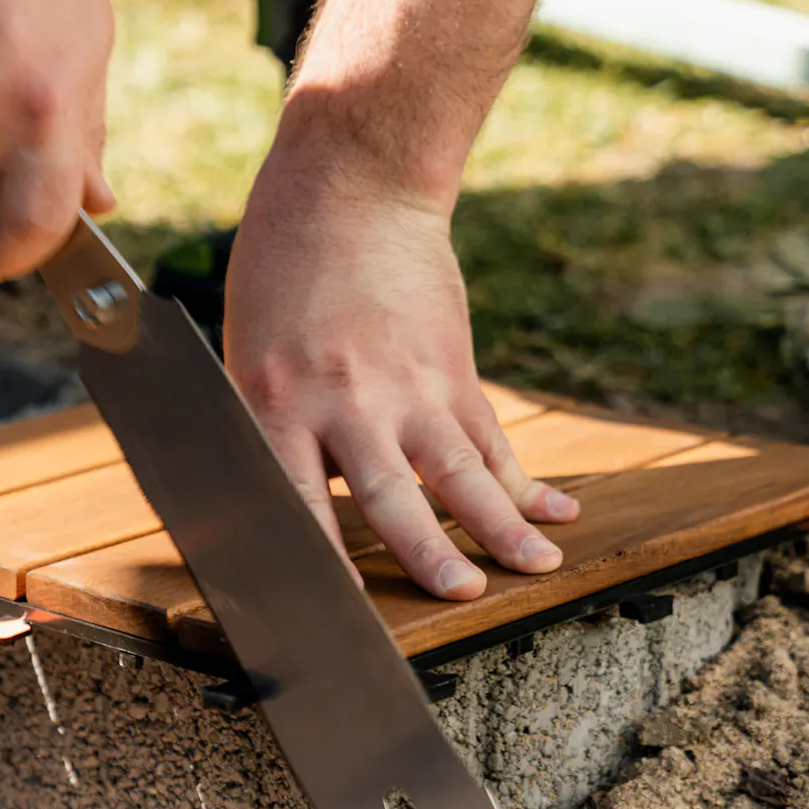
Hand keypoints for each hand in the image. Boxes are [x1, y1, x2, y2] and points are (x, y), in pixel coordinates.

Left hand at [223, 146, 578, 599]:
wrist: (350, 190)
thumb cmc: (280, 272)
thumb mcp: (250, 352)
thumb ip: (277, 430)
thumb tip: (288, 509)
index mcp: (278, 402)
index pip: (299, 503)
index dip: (320, 566)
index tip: (336, 618)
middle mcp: (346, 401)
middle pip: (393, 497)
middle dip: (431, 554)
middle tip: (460, 596)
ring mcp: (408, 385)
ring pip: (462, 470)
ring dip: (504, 524)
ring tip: (540, 566)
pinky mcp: (451, 368)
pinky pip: (491, 435)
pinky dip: (524, 478)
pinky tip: (558, 510)